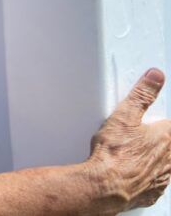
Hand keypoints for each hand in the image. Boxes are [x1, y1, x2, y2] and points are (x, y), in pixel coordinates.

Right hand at [88, 68, 170, 212]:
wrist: (104, 186)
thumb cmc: (114, 154)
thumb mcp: (124, 115)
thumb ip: (142, 94)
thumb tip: (156, 76)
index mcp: (166, 137)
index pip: (169, 125)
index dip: (158, 122)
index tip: (149, 123)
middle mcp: (169, 159)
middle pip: (169, 146)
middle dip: (157, 142)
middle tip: (137, 138)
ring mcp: (162, 178)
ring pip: (166, 166)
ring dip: (155, 160)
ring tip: (134, 156)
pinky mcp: (152, 192)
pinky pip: (156, 183)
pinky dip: (147, 179)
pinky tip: (134, 175)